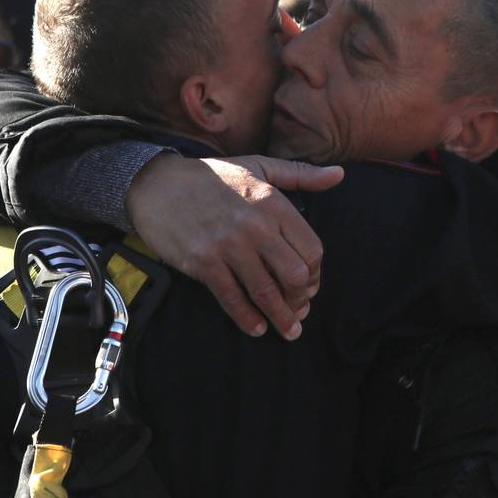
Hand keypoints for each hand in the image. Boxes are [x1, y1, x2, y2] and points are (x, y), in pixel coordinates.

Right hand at [125, 153, 342, 340]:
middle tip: (300, 310)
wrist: (158, 185)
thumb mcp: (260, 167)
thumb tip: (339, 176)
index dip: (316, 273)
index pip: (311, 249)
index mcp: (273, 204)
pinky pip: (232, 299)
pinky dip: (248, 318)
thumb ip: (301, 175)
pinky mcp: (204, 263)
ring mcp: (228, 247)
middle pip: (294, 275)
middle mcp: (255, 226)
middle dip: (301, 299)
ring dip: (281, 317)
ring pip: (266, 292)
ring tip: (288, 330)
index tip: (310, 284)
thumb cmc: (213, 177)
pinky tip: (257, 328)